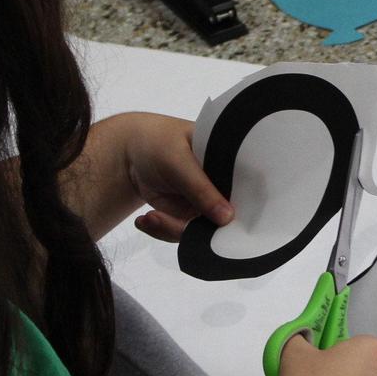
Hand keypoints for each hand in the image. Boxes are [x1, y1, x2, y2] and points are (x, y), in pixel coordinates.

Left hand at [104, 113, 233, 241]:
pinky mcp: (188, 214)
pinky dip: (163, 230)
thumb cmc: (157, 143)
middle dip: (200, 229)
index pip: (247, 190)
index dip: (243, 211)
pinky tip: (146, 220)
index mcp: (229, 162)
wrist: (129, 154)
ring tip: (151, 218)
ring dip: (174, 229)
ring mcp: (205, 202)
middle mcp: (221, 185)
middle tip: (175, 225)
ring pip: (202, 230)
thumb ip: (201, 190)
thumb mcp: (178, 162)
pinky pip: (183, 232)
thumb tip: (228, 218)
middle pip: (225, 218)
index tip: (224, 225)